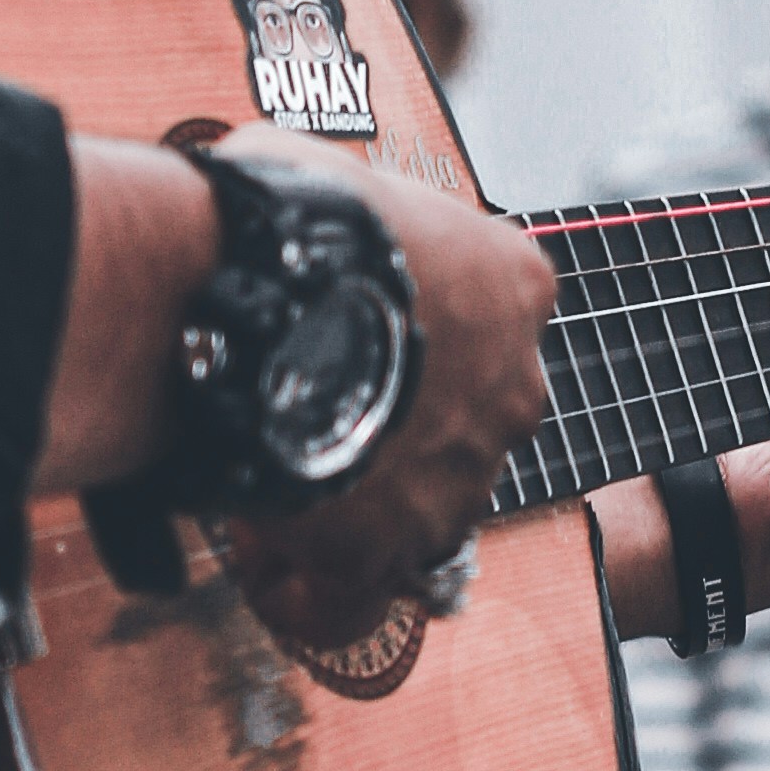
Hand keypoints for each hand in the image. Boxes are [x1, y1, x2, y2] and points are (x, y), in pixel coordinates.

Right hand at [235, 163, 559, 652]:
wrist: (257, 292)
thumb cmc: (291, 218)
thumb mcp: (344, 176)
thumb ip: (357, 213)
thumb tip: (306, 205)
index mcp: (513, 285)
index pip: (489, 320)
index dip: (418, 336)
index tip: (358, 340)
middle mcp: (512, 386)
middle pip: (463, 422)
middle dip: (395, 427)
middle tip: (314, 414)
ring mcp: (460, 475)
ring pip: (417, 508)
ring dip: (357, 504)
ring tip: (272, 481)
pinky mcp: (392, 548)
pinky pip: (354, 594)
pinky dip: (311, 587)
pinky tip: (267, 563)